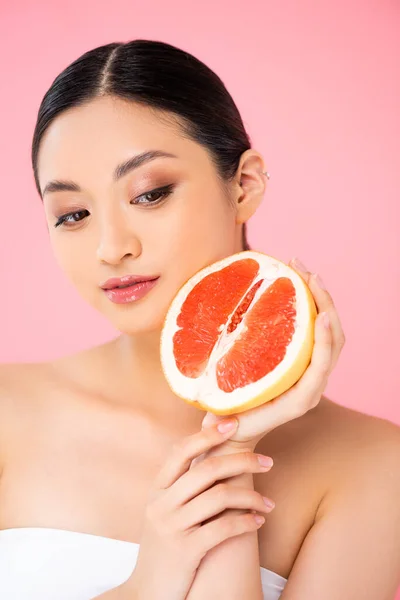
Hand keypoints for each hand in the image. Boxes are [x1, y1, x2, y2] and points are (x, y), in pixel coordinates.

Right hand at [130, 421, 273, 599]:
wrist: (147, 593)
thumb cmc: (164, 548)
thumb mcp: (165, 512)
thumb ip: (182, 487)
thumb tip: (211, 454)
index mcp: (157, 489)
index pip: (182, 451)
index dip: (208, 434)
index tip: (234, 423)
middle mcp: (161, 503)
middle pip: (208, 469)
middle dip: (243, 461)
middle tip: (268, 462)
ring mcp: (171, 527)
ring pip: (220, 497)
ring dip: (251, 496)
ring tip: (268, 503)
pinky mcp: (185, 551)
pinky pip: (223, 528)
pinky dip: (246, 521)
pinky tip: (258, 521)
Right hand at [201, 257, 345, 448]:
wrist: (231, 432)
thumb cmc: (230, 426)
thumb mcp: (235, 419)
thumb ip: (234, 407)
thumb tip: (232, 404)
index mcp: (302, 396)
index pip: (324, 359)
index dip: (324, 335)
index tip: (317, 310)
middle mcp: (311, 383)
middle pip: (333, 336)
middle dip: (324, 300)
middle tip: (303, 270)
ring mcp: (306, 371)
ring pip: (325, 330)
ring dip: (317, 298)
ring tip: (299, 271)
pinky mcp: (297, 362)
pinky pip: (310, 330)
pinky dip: (305, 306)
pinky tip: (289, 288)